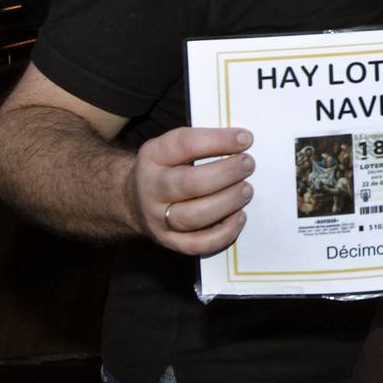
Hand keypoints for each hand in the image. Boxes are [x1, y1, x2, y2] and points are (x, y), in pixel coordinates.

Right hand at [126, 127, 255, 255]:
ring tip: (246, 190)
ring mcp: (158, 218)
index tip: (245, 138)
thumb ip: (203, 143)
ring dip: (227, 202)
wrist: (134, 201)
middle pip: (189, 183)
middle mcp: (151, 187)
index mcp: (153, 156)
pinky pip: (198, 244)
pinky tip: (239, 217)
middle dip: (226, 173)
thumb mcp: (173, 148)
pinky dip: (223, 233)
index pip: (185, 144)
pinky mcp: (168, 241)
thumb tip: (243, 141)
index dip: (218, 141)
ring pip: (194, 216)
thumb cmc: (167, 168)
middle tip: (248, 165)